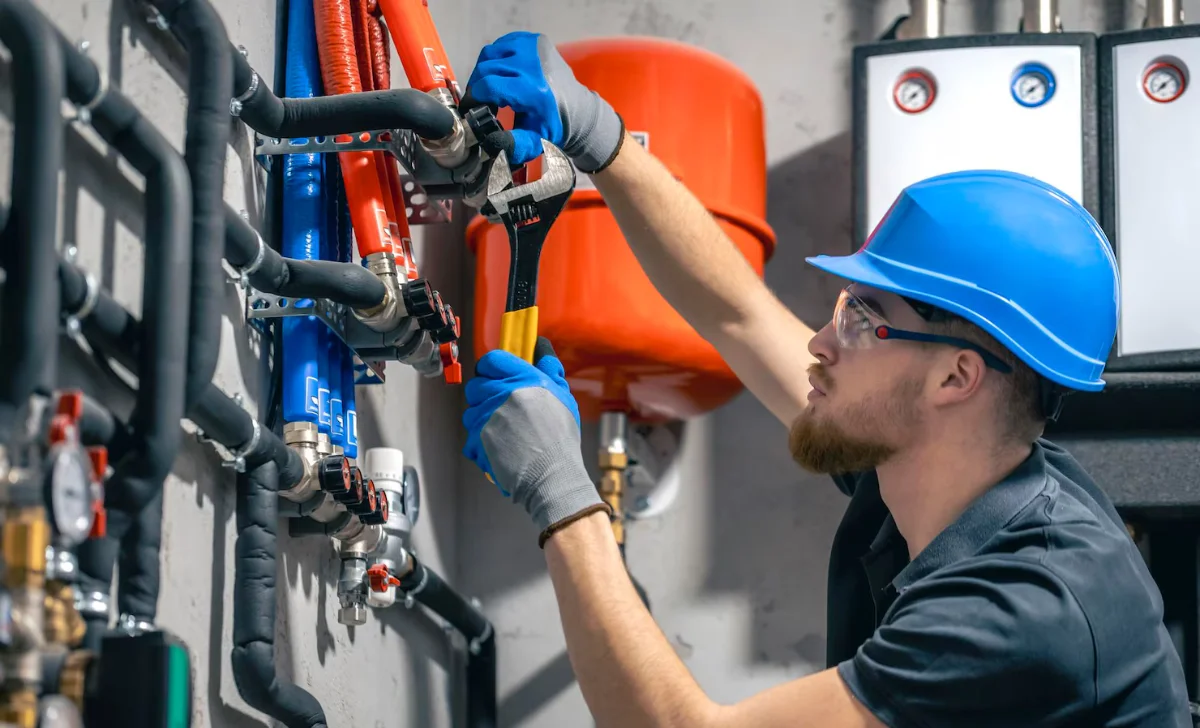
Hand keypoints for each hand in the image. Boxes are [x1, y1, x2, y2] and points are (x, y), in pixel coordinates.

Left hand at [463, 338, 606, 540]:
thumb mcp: (562, 396)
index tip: (495, 374)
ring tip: (503, 431)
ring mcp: (486, 418)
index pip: (492, 360)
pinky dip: (480, 443)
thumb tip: (541, 347)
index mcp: (523, 380)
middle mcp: (501, 395)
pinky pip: (470, 436)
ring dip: (481, 419)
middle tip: (500, 406)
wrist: (552, 474)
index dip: (490, 366)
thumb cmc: (561, 438)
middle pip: (475, 385)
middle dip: (484, 394)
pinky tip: (498, 448)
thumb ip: (549, 369)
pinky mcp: (477, 440)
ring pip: (470, 411)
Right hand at [465, 31, 624, 171]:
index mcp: (533, 90)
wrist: (577, 109)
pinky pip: (502, 44)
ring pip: (490, 53)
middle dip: (477, 86)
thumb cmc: (552, 126)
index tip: (472, 108)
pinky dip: (496, 58)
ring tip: (489, 87)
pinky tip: (501, 72)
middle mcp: (532, 63)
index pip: (489, 86)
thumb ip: (513, 144)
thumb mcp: (534, 141)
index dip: (474, 97)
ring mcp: (533, 47)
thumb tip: (491, 141)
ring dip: (484, 70)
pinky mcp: (533, 39)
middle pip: (485, 68)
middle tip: (480, 100)